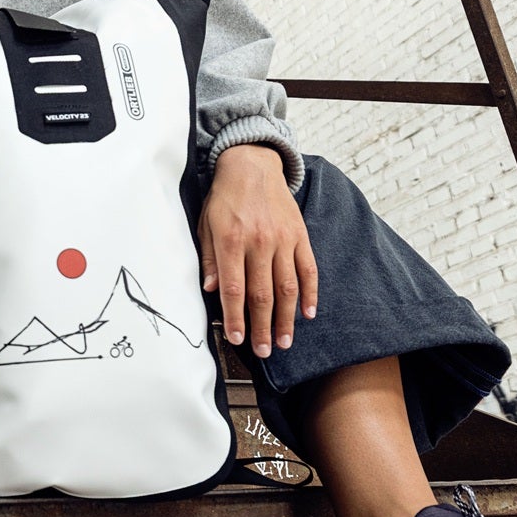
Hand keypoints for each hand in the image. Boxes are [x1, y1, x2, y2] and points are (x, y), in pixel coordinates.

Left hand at [199, 144, 316, 358]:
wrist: (252, 164)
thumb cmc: (225, 197)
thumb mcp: (206, 224)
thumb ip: (210, 258)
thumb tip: (212, 290)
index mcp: (232, 241)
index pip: (234, 289)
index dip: (236, 317)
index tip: (237, 339)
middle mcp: (259, 242)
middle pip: (262, 294)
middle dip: (263, 327)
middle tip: (264, 352)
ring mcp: (283, 239)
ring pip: (287, 287)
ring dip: (287, 318)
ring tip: (285, 341)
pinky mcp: (300, 235)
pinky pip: (308, 269)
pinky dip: (311, 293)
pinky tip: (308, 313)